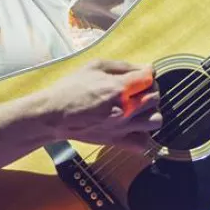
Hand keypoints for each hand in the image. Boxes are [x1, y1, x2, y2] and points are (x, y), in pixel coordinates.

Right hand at [42, 60, 161, 151]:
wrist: (54, 115)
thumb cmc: (71, 88)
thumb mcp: (95, 66)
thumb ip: (123, 66)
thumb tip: (145, 68)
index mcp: (119, 87)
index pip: (149, 77)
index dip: (148, 73)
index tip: (141, 73)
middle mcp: (124, 108)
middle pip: (156, 97)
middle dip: (150, 89)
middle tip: (139, 88)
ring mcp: (122, 127)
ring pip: (156, 121)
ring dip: (151, 111)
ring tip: (140, 107)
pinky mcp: (117, 141)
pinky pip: (143, 143)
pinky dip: (143, 135)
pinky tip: (134, 126)